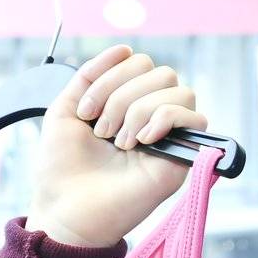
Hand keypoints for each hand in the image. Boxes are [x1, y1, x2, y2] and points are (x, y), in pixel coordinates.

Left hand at [26, 44, 209, 247]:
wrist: (66, 209)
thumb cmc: (62, 168)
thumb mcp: (64, 110)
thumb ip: (88, 75)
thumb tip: (124, 48)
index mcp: (126, 102)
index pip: (138, 62)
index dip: (110, 77)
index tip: (85, 111)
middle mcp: (151, 115)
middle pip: (159, 71)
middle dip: (120, 96)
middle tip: (101, 131)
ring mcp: (168, 135)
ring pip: (177, 88)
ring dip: (137, 111)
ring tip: (119, 143)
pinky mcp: (182, 157)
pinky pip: (194, 115)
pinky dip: (164, 119)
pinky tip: (141, 143)